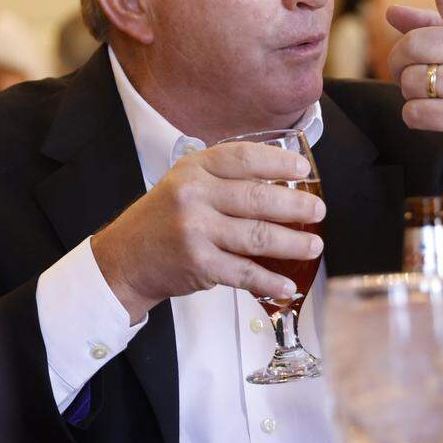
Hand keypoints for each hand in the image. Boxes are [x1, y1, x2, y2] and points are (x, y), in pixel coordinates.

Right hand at [90, 143, 324, 321]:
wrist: (125, 258)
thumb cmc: (162, 220)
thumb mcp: (185, 183)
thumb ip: (223, 178)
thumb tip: (279, 180)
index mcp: (194, 169)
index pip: (244, 158)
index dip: (278, 162)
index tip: (303, 169)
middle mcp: (194, 196)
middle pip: (257, 198)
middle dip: (296, 205)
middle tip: (318, 210)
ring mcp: (196, 231)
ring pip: (257, 236)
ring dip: (293, 243)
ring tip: (313, 245)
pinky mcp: (199, 264)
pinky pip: (244, 272)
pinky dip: (269, 280)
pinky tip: (286, 283)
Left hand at [386, 0, 442, 173]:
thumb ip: (430, 29)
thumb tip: (391, 12)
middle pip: (415, 45)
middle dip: (399, 60)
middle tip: (404, 70)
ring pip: (411, 81)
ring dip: (409, 92)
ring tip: (429, 95)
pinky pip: (414, 112)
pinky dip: (414, 116)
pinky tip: (432, 116)